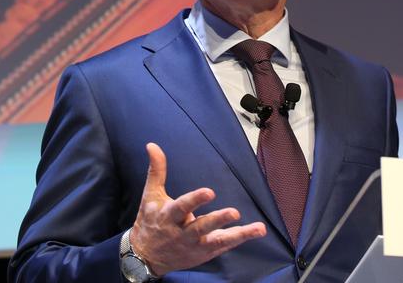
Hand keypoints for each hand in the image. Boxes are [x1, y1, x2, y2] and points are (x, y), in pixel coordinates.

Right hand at [130, 143, 265, 275]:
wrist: (145, 257)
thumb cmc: (151, 221)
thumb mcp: (151, 195)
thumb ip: (157, 170)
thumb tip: (152, 145)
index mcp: (169, 217)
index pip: (182, 207)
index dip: (195, 200)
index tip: (209, 192)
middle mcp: (182, 233)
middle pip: (201, 227)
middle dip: (217, 220)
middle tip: (234, 213)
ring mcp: (194, 246)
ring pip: (216, 241)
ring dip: (237, 235)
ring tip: (257, 228)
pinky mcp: (204, 253)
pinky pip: (223, 246)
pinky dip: (238, 239)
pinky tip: (255, 231)